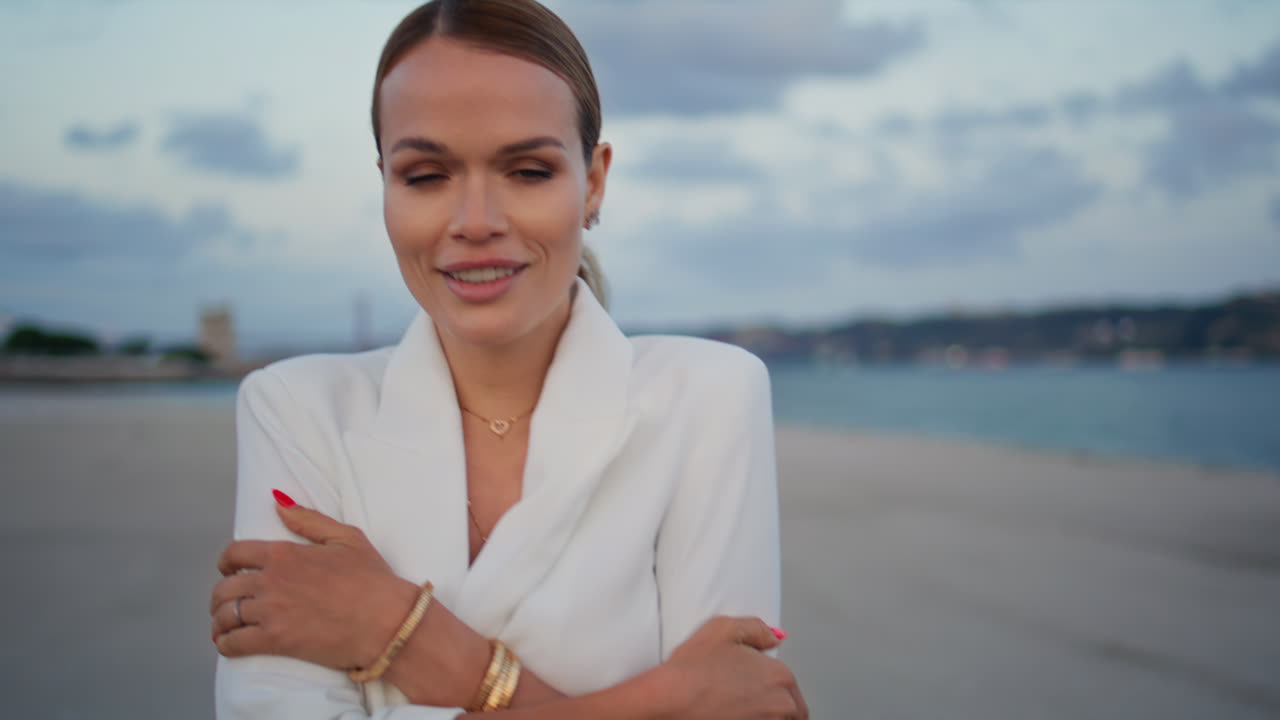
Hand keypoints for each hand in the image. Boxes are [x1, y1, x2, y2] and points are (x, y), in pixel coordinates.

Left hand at [210, 493, 418, 671]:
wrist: (386, 621)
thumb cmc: (372, 580)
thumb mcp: (346, 538)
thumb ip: (308, 520)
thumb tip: (278, 503)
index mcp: (284, 554)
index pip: (235, 554)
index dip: (226, 563)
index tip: (229, 571)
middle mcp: (270, 580)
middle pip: (224, 588)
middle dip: (221, 596)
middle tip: (227, 603)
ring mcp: (270, 612)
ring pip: (225, 616)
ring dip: (221, 622)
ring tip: (226, 627)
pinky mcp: (274, 641)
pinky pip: (234, 643)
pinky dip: (226, 645)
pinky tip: (229, 644)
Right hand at [659, 616, 808, 719]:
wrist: (670, 698)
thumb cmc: (692, 667)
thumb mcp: (724, 628)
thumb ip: (757, 629)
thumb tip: (773, 637)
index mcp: (780, 676)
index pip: (795, 696)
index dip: (778, 695)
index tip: (761, 695)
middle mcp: (780, 704)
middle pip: (793, 716)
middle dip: (778, 713)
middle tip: (752, 707)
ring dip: (765, 718)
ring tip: (740, 712)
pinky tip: (732, 717)